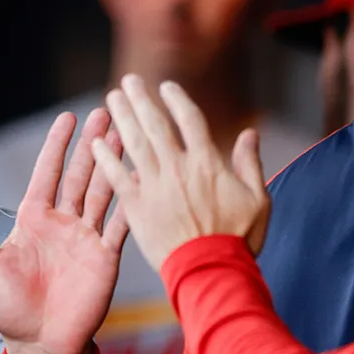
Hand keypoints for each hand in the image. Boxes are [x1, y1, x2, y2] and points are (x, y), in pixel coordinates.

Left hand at [0, 109, 127, 353]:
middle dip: (94, 143)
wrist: (39, 346)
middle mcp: (63, 222)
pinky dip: (133, 202)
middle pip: (81, 174)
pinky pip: (121, 225)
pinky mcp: (106, 257)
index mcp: (33, 219)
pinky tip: (144, 178)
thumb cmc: (7, 309)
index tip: (68, 117)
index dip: (58, 145)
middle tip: (108, 111)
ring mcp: (87, 238)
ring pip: (104, 191)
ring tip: (131, 134)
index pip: (48, 173)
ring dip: (116, 163)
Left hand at [91, 74, 270, 271]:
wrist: (212, 271)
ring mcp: (155, 187)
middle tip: (127, 81)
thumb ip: (250, 164)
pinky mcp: (137, 208)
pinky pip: (117, 177)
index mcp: (208, 163)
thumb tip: (250, 134)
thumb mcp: (258, 200)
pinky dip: (106, 159)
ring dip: (122, 118)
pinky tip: (95, 143)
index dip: (177, 100)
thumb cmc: (239, 239)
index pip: (190, 120)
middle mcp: (178, 168)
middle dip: (141, 100)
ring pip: (134, 144)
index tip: (165, 86)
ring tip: (112, 99)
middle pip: (155, 125)